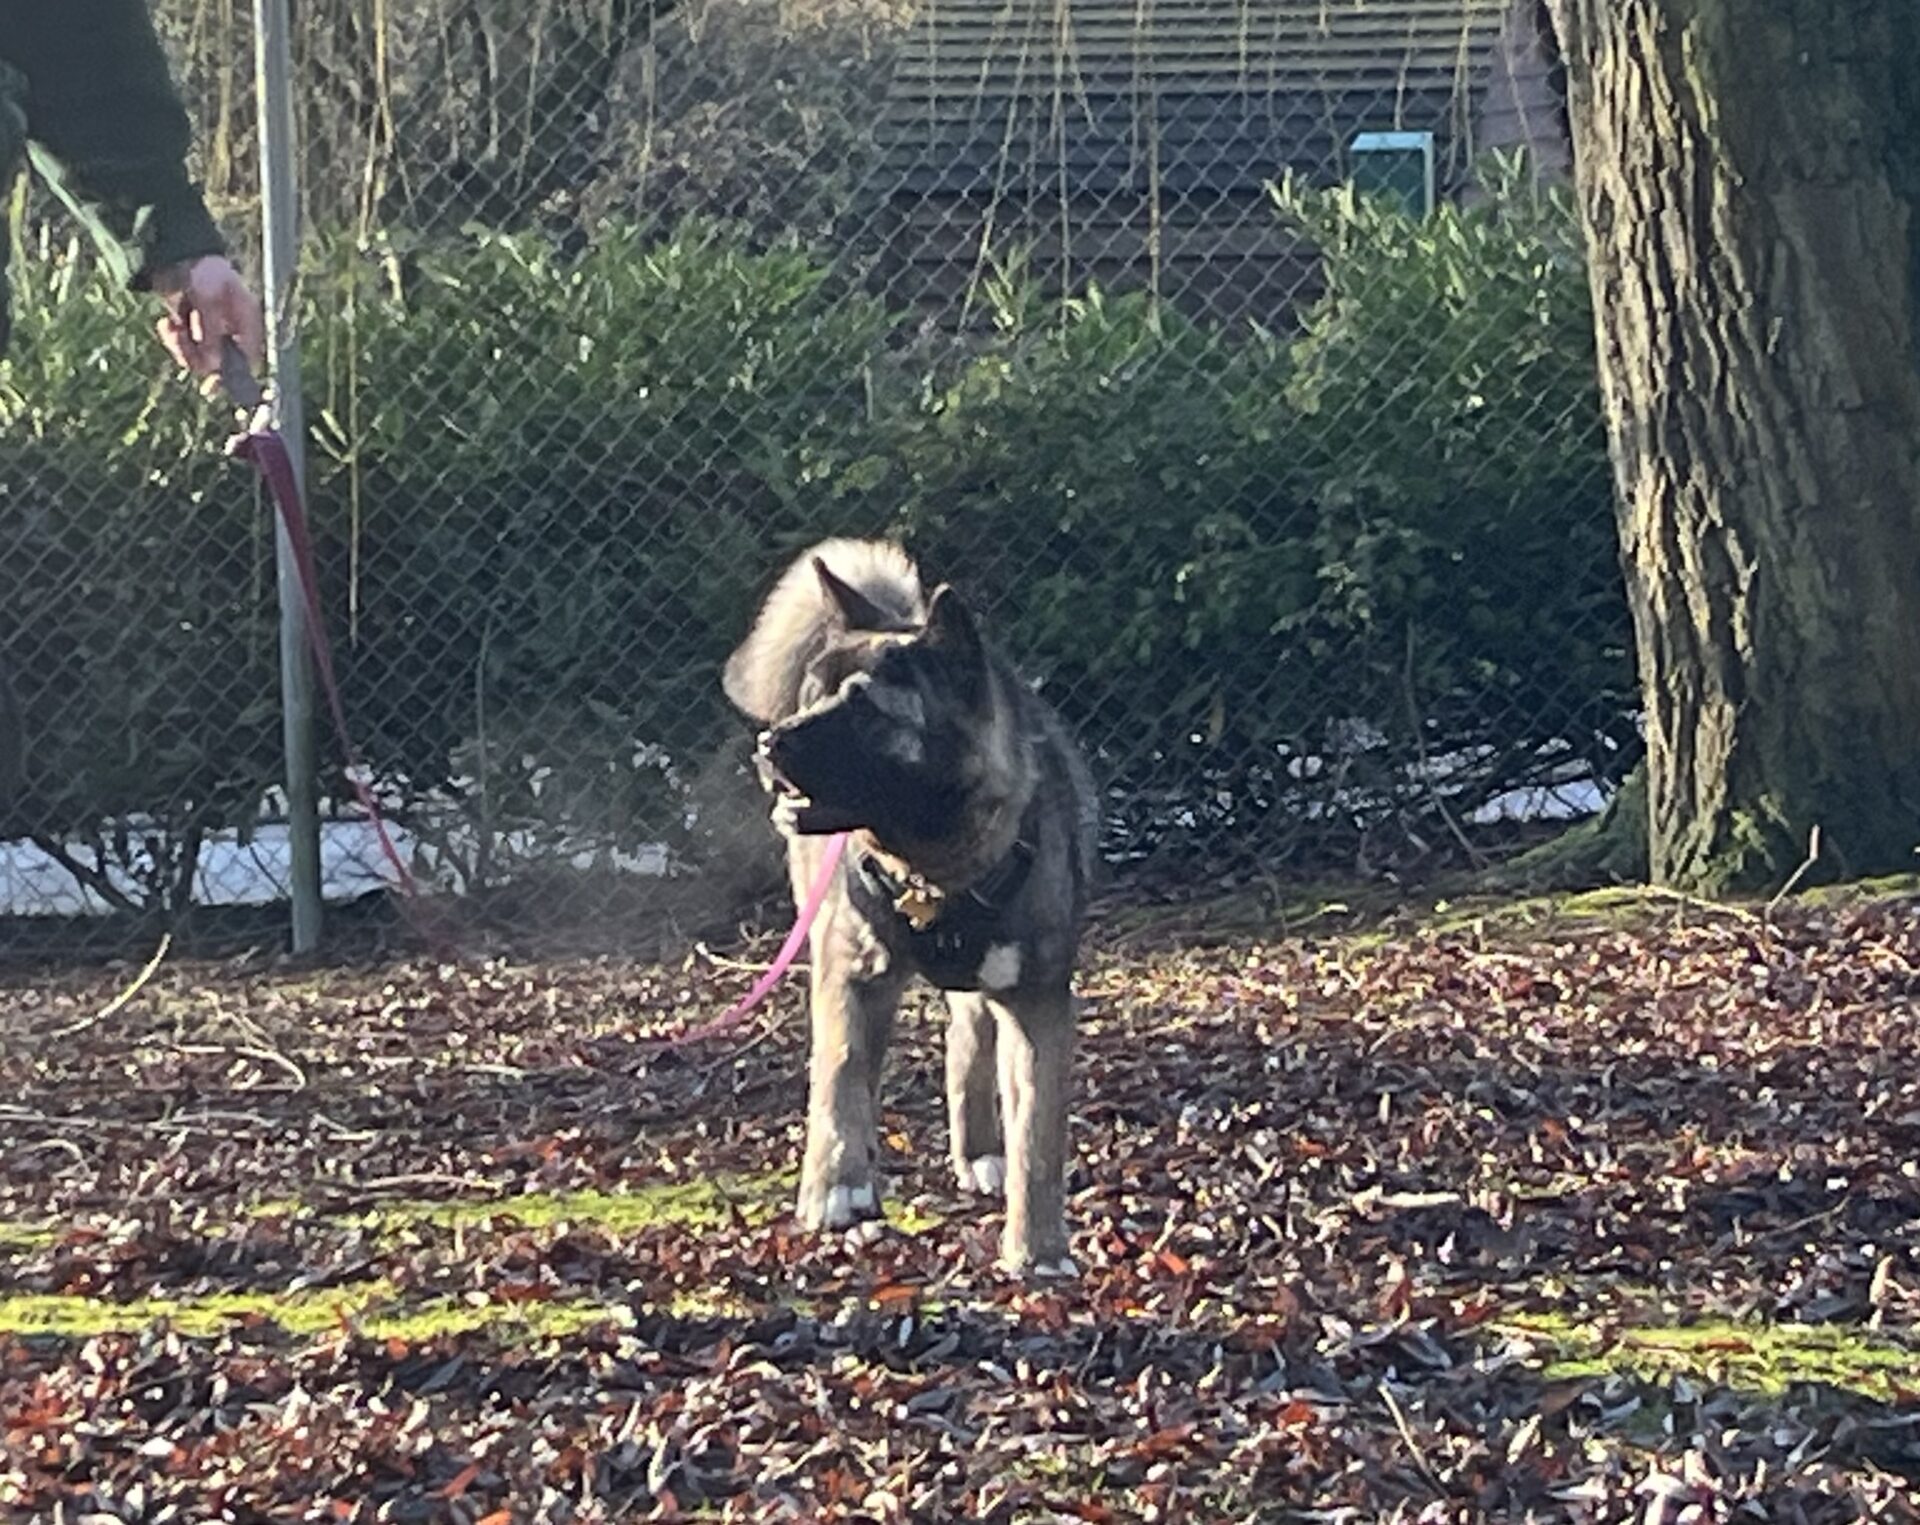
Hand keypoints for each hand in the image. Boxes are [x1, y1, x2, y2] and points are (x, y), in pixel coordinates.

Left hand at [151, 255, 265, 378]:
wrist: (173, 254)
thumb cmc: (199, 272)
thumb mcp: (209, 301)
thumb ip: (213, 334)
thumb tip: (214, 366)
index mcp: (246, 320)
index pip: (248, 356)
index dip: (234, 373)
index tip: (212, 385)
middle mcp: (232, 329)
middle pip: (221, 364)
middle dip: (196, 355)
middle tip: (179, 339)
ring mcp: (211, 331)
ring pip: (201, 359)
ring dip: (181, 348)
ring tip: (170, 327)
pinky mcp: (192, 331)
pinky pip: (185, 350)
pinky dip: (173, 340)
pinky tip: (166, 323)